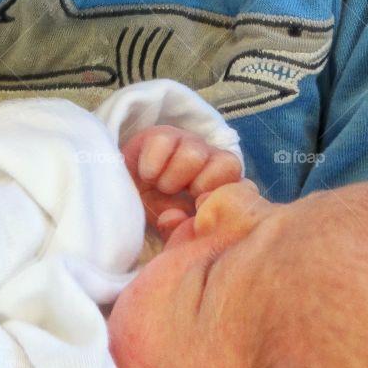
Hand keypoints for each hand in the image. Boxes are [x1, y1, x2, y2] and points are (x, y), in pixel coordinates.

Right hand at [122, 125, 242, 238]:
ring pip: (196, 153)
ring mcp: (189, 145)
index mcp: (221, 189)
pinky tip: (147, 174)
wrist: (122, 195)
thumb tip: (179, 218)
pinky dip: (153, 162)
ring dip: (174, 175)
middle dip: (204, 184)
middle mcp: (211, 164)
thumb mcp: (172, 232)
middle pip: (229, 164)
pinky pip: (164, 142)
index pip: (245, 189)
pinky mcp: (163, 135)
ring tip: (161, 186)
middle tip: (184, 196)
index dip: (226, 199)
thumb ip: (182, 232)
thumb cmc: (156, 214)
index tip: (201, 213)